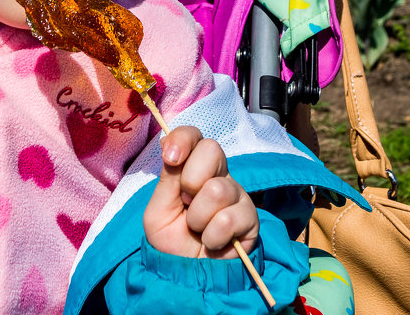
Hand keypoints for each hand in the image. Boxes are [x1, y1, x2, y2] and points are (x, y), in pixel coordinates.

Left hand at [143, 126, 258, 258]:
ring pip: (218, 188)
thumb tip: (168, 144)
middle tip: (185, 203)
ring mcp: (236, 194)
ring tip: (197, 229)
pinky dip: (212, 236)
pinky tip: (212, 242)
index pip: (194, 135)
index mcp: (192, 167)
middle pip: (212, 149)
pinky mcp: (250, 218)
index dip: (183, 139)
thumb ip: (167, 179)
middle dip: (190, 179)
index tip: (170, 158)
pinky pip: (229, 219)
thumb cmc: (171, 240)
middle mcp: (217, 175)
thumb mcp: (158, 209)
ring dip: (198, 217)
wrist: (186, 274)